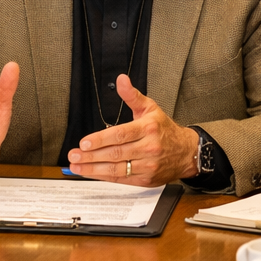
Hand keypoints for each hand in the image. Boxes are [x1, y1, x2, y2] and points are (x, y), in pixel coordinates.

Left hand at [67, 75, 197, 185]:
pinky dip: (105, 177)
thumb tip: (121, 80)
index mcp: (148, 128)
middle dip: (91, 156)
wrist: (186, 152)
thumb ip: (132, 96)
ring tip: (77, 166)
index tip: (84, 143)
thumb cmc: (165, 130)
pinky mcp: (146, 179)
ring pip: (117, 169)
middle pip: (115, 153)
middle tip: (74, 155)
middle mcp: (149, 148)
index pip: (120, 134)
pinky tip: (92, 174)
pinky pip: (122, 179)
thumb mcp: (150, 108)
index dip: (100, 139)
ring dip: (94, 169)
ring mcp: (148, 165)